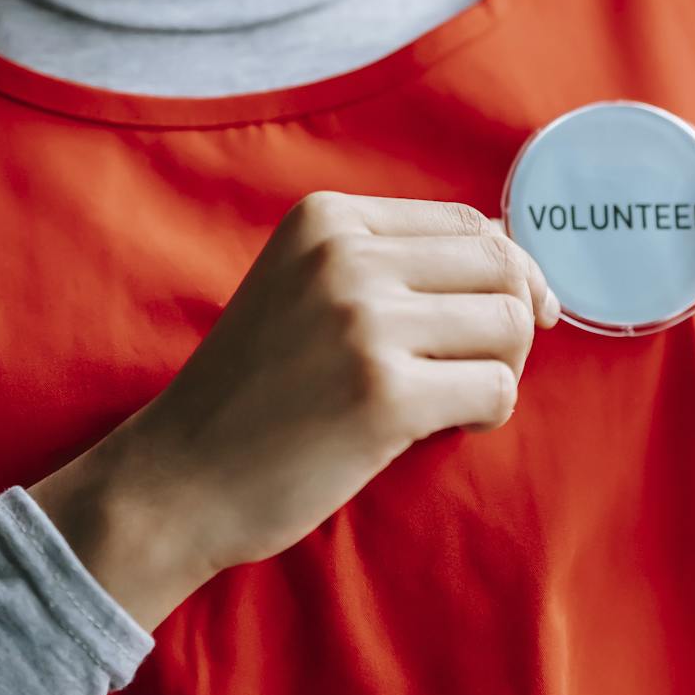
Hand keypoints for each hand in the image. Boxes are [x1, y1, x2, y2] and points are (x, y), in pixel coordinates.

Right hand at [109, 191, 558, 617]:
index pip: (466, 223)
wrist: (180, 476)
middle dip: (512, 320)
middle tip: (478, 367)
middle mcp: (346, 256)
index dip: (504, 272)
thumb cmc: (255, 387)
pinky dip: (487, 413)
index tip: (500, 319)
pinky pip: (497, 388)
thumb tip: (514, 253)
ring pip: (510, 323)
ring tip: (455, 398)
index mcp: (326, 218)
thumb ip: (389, 260)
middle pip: (501, 267)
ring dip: (501, 368)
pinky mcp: (384, 395)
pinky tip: (440, 426)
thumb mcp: (303, 286)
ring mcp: (364, 322)